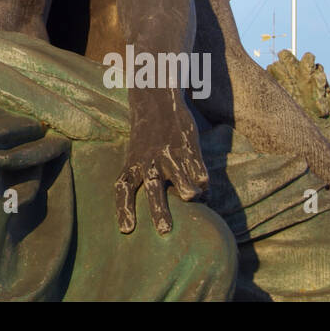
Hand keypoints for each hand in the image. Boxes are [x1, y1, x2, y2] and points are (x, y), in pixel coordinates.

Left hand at [116, 88, 208, 234]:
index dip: (124, 208)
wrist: (156, 100)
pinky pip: (197, 166)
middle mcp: (150, 161)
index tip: (126, 230)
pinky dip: (202, 179)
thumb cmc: (147, 139)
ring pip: (178, 175)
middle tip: (164, 230)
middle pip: (152, 186)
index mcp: (133, 164)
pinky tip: (206, 188)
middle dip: (158, 208)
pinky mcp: (188, 145)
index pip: (124, 188)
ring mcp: (169, 153)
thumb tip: (161, 213)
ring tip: (192, 199)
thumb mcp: (136, 156)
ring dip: (186, 189)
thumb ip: (143, 179)